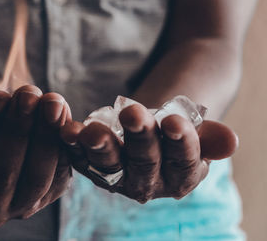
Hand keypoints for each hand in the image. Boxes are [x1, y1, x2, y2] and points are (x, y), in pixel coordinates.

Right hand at [0, 85, 71, 227]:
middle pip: (3, 174)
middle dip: (17, 130)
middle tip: (27, 95)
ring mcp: (24, 207)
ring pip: (36, 177)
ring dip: (45, 135)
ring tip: (48, 102)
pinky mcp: (52, 195)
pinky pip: (61, 173)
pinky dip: (63, 143)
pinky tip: (61, 115)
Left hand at [60, 102, 237, 202]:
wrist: (148, 120)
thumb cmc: (173, 121)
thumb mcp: (193, 125)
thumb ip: (208, 135)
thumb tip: (231, 141)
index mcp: (180, 177)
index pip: (183, 163)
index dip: (180, 143)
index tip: (173, 121)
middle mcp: (148, 183)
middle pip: (144, 164)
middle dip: (139, 138)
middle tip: (133, 113)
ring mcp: (117, 177)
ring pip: (109, 166)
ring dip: (99, 147)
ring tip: (91, 130)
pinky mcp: (91, 166)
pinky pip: (81, 158)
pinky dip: (73, 145)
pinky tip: (66, 131)